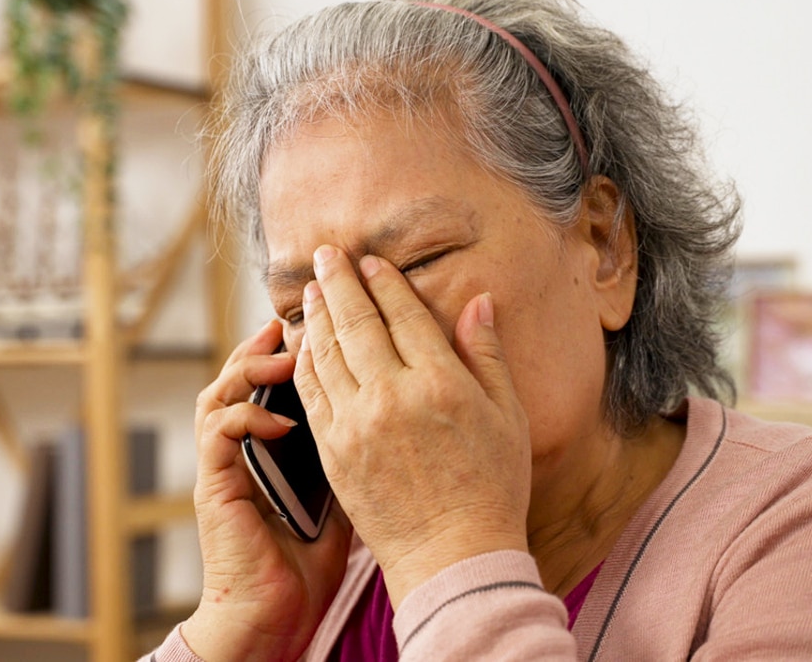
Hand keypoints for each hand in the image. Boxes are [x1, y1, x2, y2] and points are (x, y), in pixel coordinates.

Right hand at [183, 321, 352, 661]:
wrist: (277, 614)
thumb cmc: (314, 558)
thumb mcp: (346, 487)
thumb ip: (358, 443)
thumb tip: (397, 403)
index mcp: (273, 443)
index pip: (279, 378)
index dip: (301, 344)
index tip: (332, 318)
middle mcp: (244, 446)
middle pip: (245, 371)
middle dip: (271, 338)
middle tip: (303, 313)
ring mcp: (226, 464)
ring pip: (221, 391)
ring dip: (251, 367)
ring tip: (287, 353)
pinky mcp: (214, 486)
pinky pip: (218, 432)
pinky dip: (247, 417)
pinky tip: (281, 417)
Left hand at [295, 246, 532, 607]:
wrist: (453, 556)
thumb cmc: (492, 488)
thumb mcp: (507, 417)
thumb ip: (487, 355)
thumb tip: (478, 302)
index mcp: (441, 384)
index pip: (403, 315)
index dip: (384, 283)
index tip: (371, 262)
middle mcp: (392, 397)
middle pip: (357, 323)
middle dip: (339, 283)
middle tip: (326, 255)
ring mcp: (356, 425)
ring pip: (326, 353)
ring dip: (316, 315)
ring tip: (310, 289)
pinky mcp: (333, 451)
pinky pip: (311, 393)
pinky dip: (305, 361)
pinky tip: (304, 343)